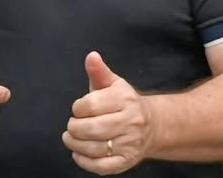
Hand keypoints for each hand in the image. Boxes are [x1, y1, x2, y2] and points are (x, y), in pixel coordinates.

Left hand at [62, 51, 153, 174]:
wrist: (152, 125)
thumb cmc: (125, 102)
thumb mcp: (113, 83)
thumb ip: (99, 71)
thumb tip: (91, 56)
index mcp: (125, 98)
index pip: (91, 104)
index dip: (78, 107)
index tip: (78, 108)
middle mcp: (131, 121)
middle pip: (92, 128)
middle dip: (74, 128)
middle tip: (71, 126)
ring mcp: (130, 143)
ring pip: (94, 148)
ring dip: (75, 144)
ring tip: (70, 138)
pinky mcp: (127, 161)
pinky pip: (101, 166)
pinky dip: (84, 162)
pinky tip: (78, 153)